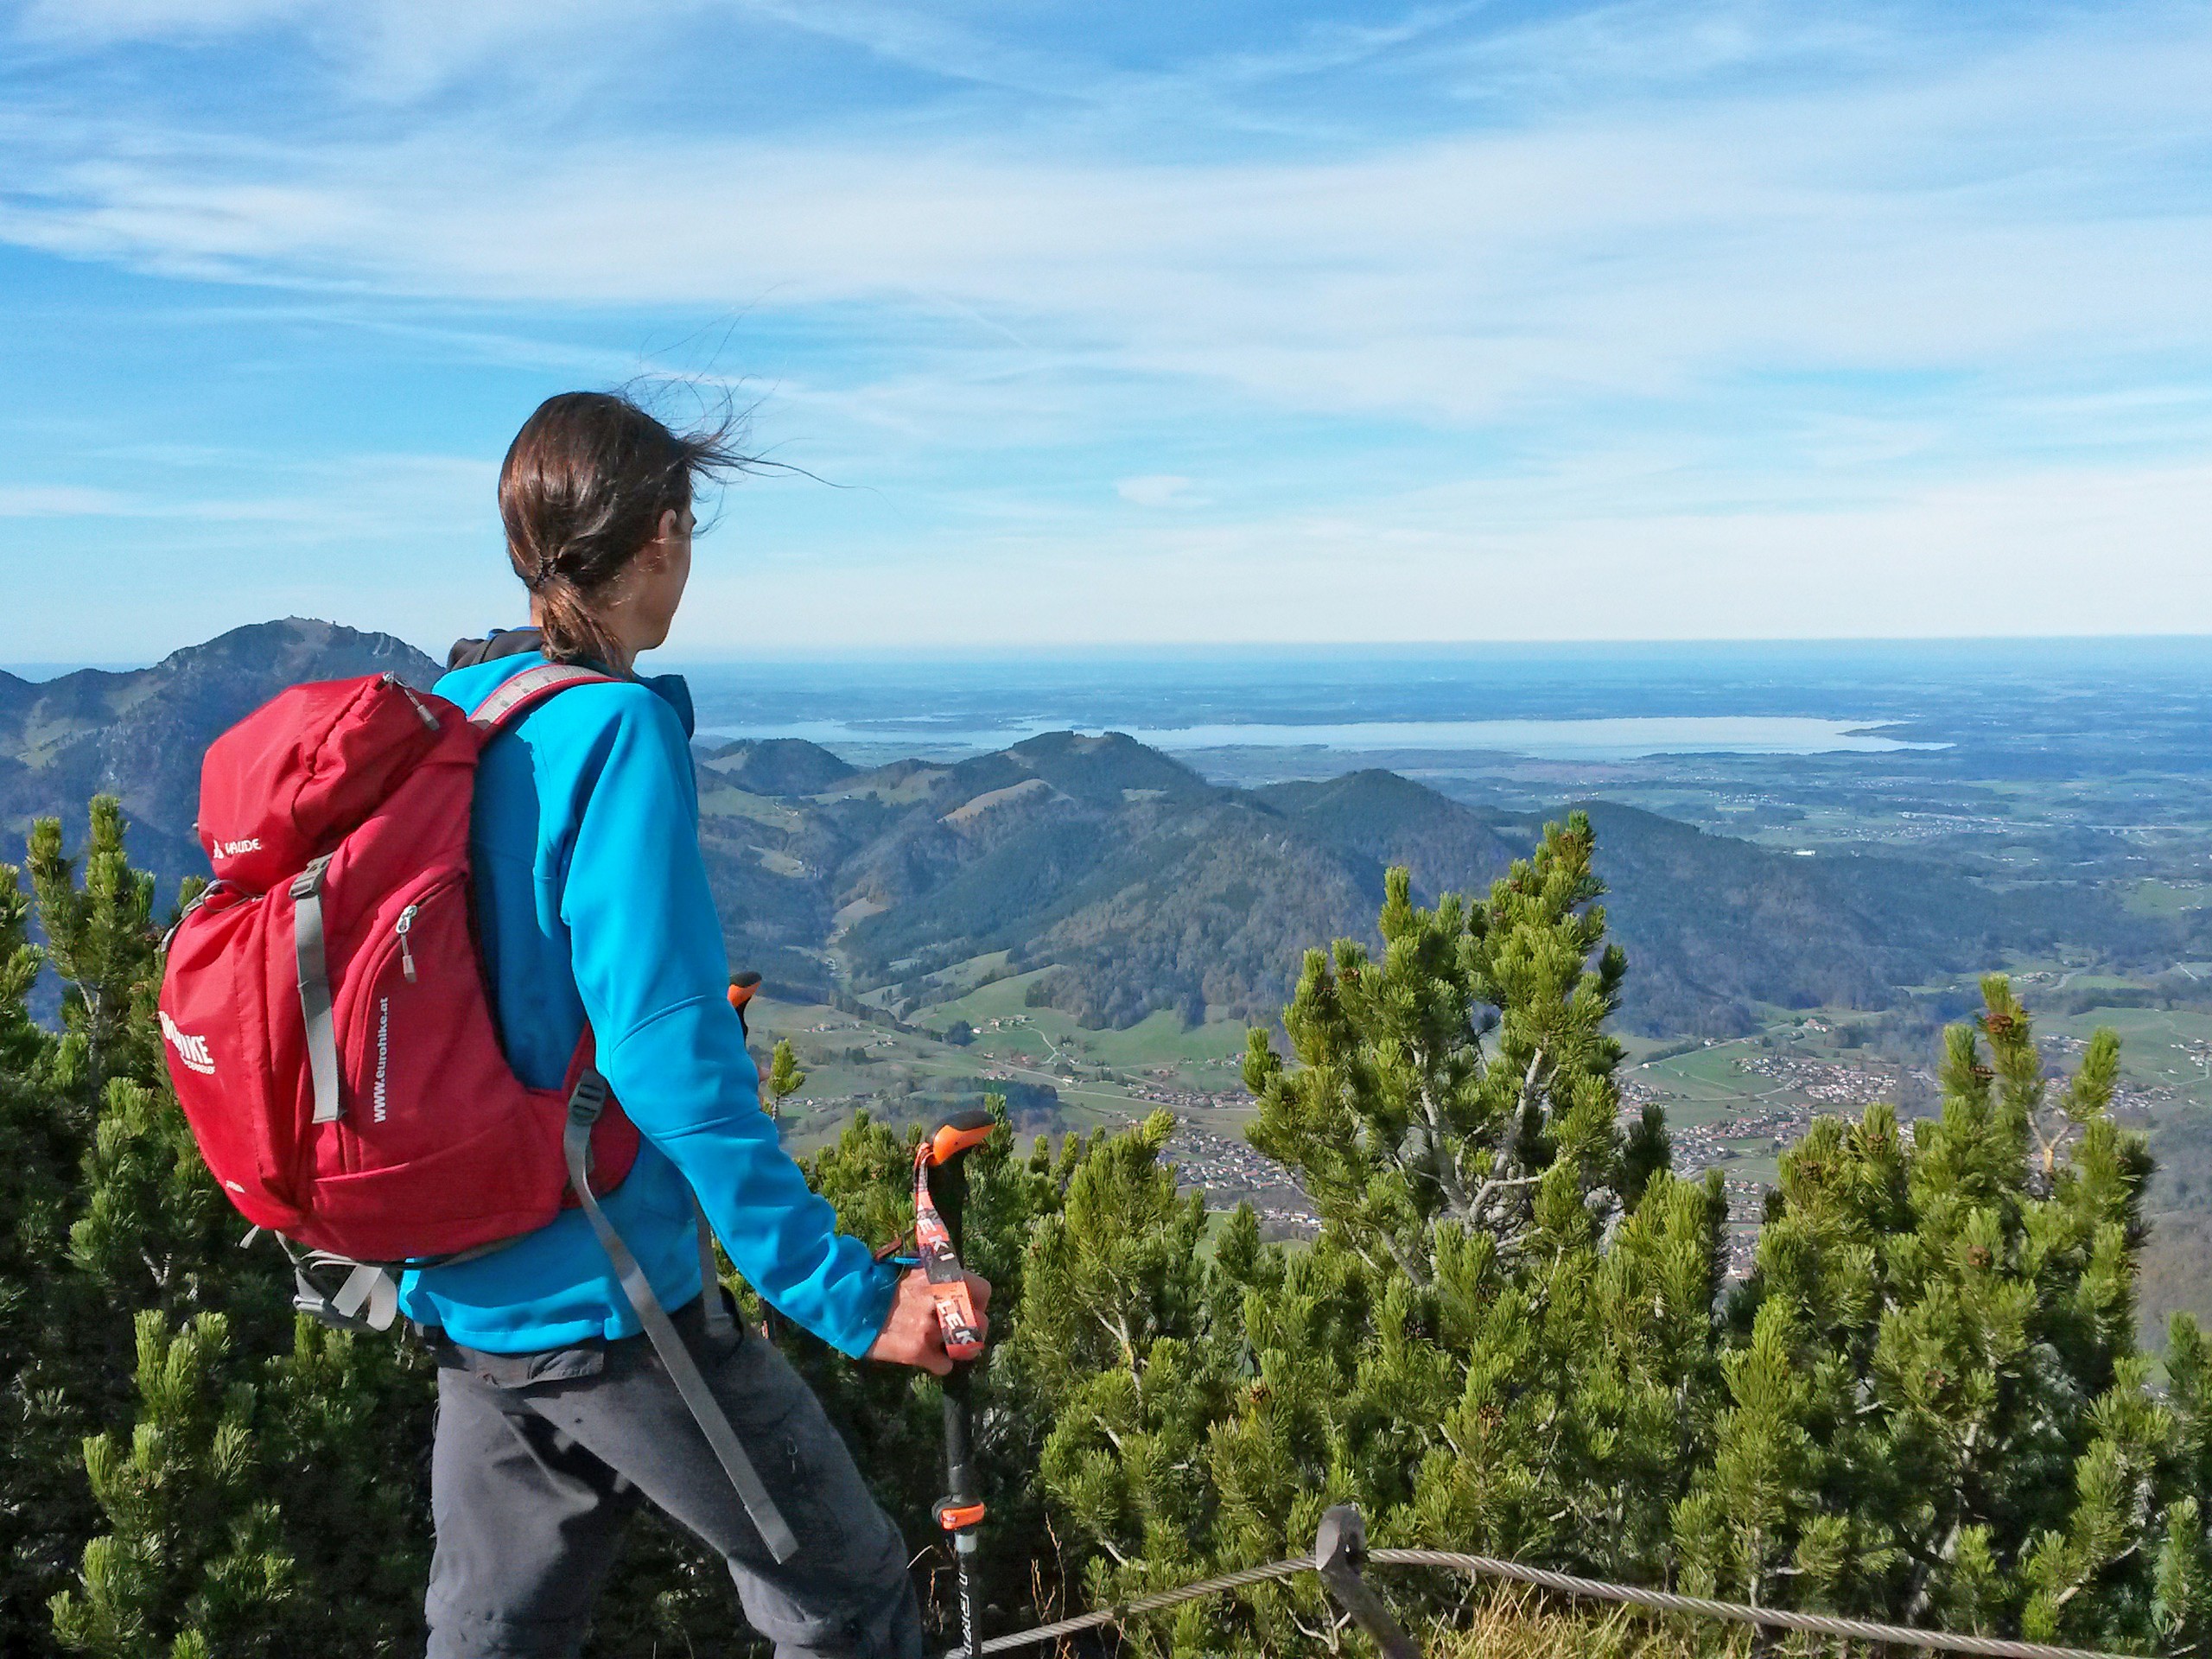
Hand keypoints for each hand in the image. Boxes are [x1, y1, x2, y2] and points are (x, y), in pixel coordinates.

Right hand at [865, 1268, 990, 1375]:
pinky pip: (945, 1366)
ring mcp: (930, 1328)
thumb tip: (957, 1285)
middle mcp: (941, 1301)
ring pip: (967, 1348)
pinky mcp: (917, 1351)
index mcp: (943, 1277)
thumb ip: (938, 1277)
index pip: (984, 1291)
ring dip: (959, 1350)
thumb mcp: (915, 1268)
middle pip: (982, 1323)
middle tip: (961, 1334)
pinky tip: (927, 1358)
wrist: (851, 1302)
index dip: (979, 1302)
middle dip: (975, 1331)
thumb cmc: (881, 1283)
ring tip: (948, 1348)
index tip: (972, 1308)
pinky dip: (938, 1365)